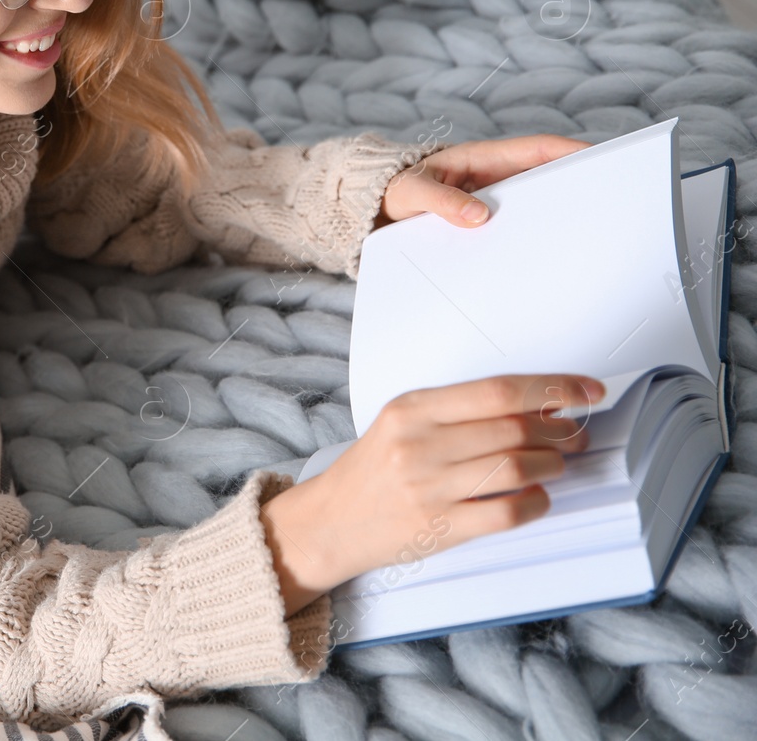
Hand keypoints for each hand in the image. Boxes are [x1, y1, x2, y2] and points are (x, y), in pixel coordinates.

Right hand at [258, 373, 603, 613]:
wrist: (330, 522)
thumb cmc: (372, 471)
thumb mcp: (401, 424)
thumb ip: (458, 412)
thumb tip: (537, 405)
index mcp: (411, 409)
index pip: (497, 391)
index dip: (553, 388)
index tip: (586, 390)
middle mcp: (419, 445)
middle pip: (513, 428)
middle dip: (558, 430)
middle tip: (572, 434)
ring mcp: (429, 488)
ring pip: (516, 468)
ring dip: (551, 466)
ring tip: (554, 465)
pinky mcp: (439, 527)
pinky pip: (507, 512)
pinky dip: (535, 504)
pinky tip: (537, 498)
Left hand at [376, 134, 588, 227]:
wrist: (373, 213)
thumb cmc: (391, 192)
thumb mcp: (410, 192)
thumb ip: (440, 201)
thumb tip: (479, 216)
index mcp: (483, 159)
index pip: (537, 149)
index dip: (571, 150)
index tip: (600, 158)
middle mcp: (494, 179)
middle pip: (546, 179)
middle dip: (577, 187)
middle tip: (609, 205)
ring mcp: (493, 202)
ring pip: (534, 206)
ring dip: (557, 217)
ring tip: (587, 237)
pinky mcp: (485, 226)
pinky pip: (516, 229)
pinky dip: (531, 239)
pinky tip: (545, 259)